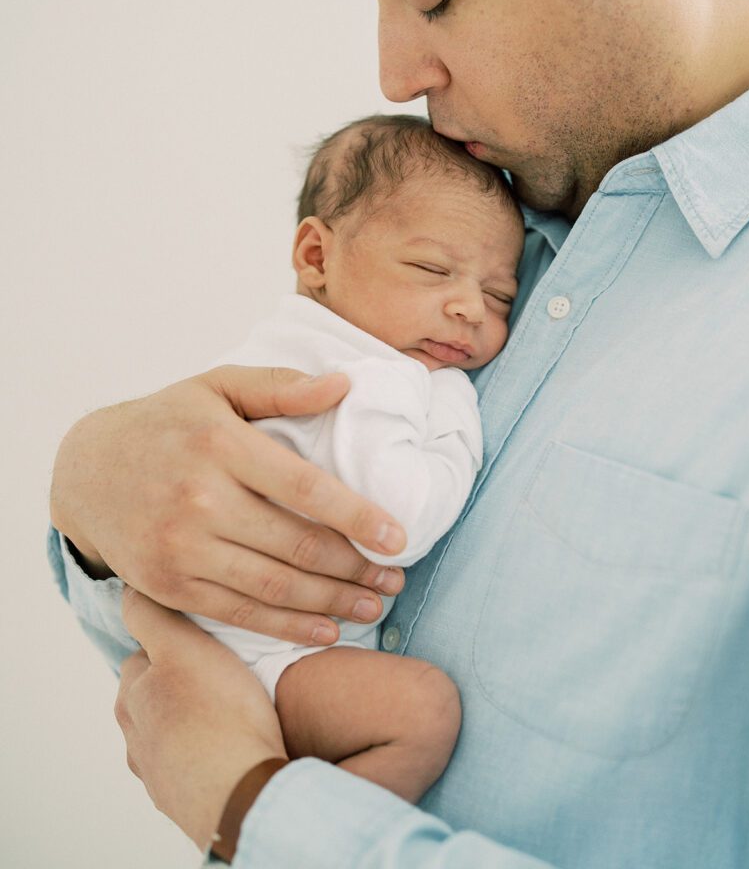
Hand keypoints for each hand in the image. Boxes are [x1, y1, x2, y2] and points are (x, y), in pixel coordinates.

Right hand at [51, 365, 405, 644]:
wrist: (86, 470)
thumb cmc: (166, 422)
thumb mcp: (217, 387)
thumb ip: (280, 388)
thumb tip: (345, 385)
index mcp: (220, 445)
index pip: (304, 487)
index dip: (357, 516)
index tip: (398, 536)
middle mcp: (199, 498)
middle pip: (295, 544)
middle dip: (355, 567)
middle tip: (396, 577)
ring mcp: (181, 548)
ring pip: (273, 585)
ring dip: (333, 601)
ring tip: (375, 604)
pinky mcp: (169, 585)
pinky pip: (238, 613)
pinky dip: (287, 626)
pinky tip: (326, 628)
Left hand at [115, 588, 284, 849]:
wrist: (246, 793)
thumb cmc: (219, 715)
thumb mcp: (184, 647)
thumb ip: (153, 617)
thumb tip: (129, 589)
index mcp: (131, 698)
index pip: (143, 655)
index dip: (174, 641)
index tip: (202, 639)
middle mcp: (136, 739)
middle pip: (154, 696)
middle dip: (181, 682)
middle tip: (221, 670)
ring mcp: (159, 774)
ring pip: (173, 732)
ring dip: (194, 719)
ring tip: (233, 707)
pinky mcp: (187, 800)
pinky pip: (195, 764)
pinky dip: (210, 751)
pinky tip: (235, 742)